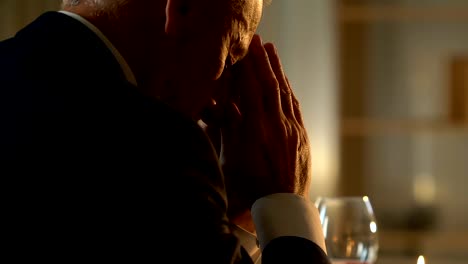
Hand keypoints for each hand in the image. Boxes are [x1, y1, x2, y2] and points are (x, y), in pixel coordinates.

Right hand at [202, 35, 310, 230]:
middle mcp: (277, 125)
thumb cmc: (250, 186)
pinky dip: (289, 90)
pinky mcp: (302, 137)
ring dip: (278, 70)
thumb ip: (230, 130)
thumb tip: (226, 104)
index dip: (247, 68)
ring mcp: (292, 130)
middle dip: (263, 61)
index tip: (242, 52)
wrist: (282, 204)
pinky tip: (285, 81)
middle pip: (270, 85)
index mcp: (257, 130)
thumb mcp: (231, 159)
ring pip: (285, 93)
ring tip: (272, 51)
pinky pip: (296, 107)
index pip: (251, 90)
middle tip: (258, 42)